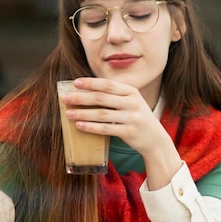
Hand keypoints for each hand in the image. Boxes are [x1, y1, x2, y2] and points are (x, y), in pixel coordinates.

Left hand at [61, 77, 182, 188]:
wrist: (154, 138)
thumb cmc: (136, 117)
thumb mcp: (130, 101)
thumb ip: (114, 94)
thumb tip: (86, 89)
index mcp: (131, 91)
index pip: (107, 84)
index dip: (90, 83)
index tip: (75, 83)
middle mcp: (132, 102)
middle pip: (101, 98)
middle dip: (81, 97)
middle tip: (65, 98)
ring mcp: (132, 117)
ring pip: (101, 114)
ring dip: (82, 113)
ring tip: (68, 113)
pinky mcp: (129, 132)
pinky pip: (105, 129)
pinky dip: (90, 127)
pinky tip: (79, 125)